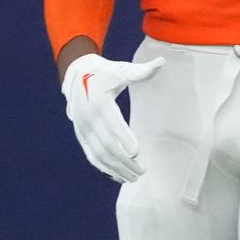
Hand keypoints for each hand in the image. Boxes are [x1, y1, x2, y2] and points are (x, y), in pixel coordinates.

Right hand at [60, 52, 164, 183]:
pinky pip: (91, 155)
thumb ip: (142, 71)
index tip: (137, 153)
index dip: (124, 138)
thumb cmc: (106, 72)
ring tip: (134, 177)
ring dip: (116, 168)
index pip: (112, 124)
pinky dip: (104, 168)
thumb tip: (162, 62)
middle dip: (124, 160)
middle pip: (106, 144)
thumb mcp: (122, 70)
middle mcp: (87, 117)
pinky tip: (119, 177)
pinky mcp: (80, 135)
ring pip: (98, 154)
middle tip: (142, 171)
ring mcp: (81, 128)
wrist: (77, 74)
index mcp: (98, 101)